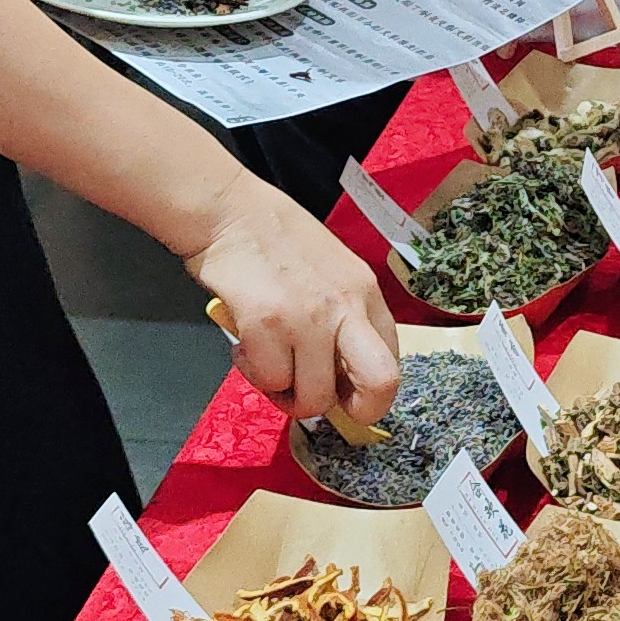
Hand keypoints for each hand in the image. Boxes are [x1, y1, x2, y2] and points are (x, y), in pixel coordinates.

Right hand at [187, 189, 402, 429]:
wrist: (227, 210)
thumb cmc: (274, 239)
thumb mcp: (330, 270)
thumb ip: (341, 315)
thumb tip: (338, 374)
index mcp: (366, 292)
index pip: (392, 361)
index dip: (365, 390)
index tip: (339, 390)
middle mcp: (346, 305)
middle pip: (380, 385)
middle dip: (353, 410)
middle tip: (319, 401)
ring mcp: (309, 316)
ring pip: (315, 397)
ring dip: (286, 392)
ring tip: (266, 364)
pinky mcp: (267, 322)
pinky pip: (270, 379)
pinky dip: (254, 374)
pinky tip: (244, 348)